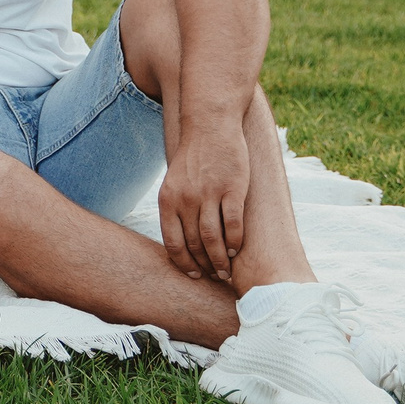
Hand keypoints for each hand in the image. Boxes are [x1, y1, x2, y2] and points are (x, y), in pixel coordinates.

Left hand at [156, 122, 250, 281]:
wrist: (209, 126)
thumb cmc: (192, 159)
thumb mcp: (173, 183)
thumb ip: (176, 210)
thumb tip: (182, 244)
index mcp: (168, 200)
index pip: (173, 244)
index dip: (184, 264)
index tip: (194, 275)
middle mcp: (186, 199)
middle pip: (195, 245)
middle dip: (204, 267)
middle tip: (214, 277)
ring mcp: (210, 194)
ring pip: (214, 239)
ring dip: (220, 260)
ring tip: (225, 270)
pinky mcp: (232, 189)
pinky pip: (234, 224)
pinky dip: (235, 242)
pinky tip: (236, 250)